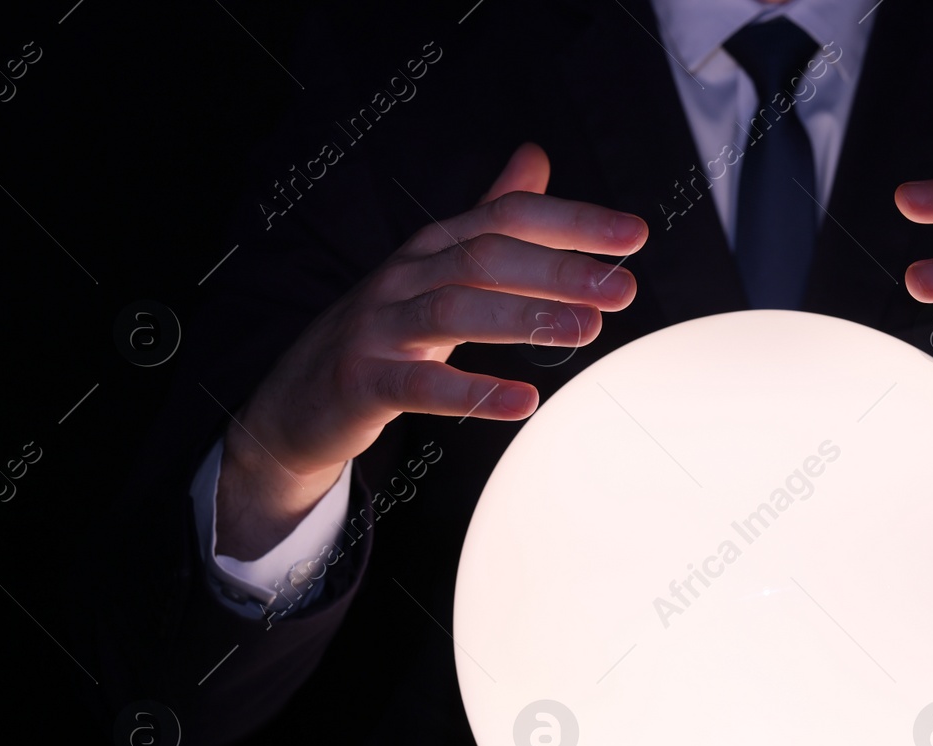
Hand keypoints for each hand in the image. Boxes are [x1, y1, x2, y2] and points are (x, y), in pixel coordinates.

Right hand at [216, 143, 646, 558]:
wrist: (299, 399)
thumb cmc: (385, 331)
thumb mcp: (437, 269)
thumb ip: (489, 217)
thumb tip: (536, 157)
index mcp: (432, 247)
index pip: (507, 217)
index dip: (570, 221)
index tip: (634, 236)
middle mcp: (405, 276)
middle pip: (486, 257)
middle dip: (559, 268)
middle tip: (624, 287)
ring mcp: (379, 327)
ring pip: (455, 310)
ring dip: (526, 317)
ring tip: (588, 330)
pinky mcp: (363, 380)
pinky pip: (420, 385)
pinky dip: (473, 392)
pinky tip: (524, 400)